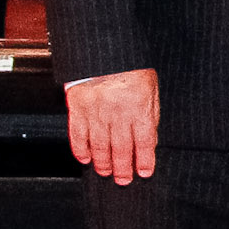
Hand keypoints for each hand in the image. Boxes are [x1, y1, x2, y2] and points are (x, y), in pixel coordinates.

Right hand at [67, 68, 159, 182]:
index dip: (145, 161)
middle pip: (121, 149)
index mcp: (139, 107)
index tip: (144, 173)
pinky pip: (78, 135)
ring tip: (106, 172)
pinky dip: (80, 149)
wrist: (104, 48)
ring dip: (103, 163)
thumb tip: (150, 139)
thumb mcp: (151, 87)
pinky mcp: (77, 108)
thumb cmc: (130, 65)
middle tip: (123, 180)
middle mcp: (117, 113)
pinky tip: (85, 159)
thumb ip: (151, 113)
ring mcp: (96, 112)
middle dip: (123, 168)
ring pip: (99, 146)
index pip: (144, 142)